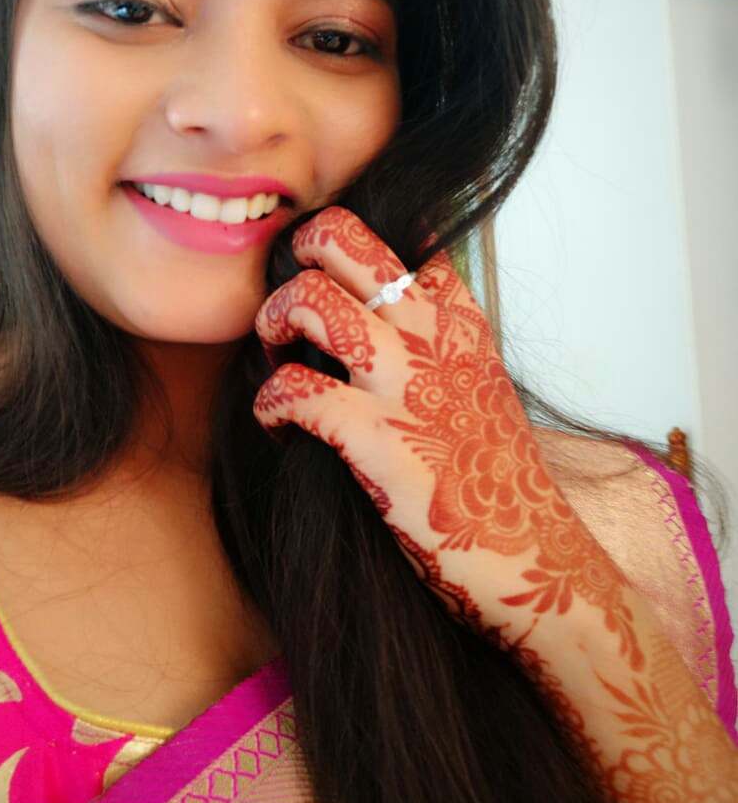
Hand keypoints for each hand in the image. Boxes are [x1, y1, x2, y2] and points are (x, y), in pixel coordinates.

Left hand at [253, 206, 640, 665]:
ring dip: (274, 320)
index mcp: (460, 324)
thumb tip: (382, 329)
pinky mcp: (376, 439)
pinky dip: (269, 403)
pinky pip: (294, 389)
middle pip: (344, 239)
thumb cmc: (499, 487)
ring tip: (273, 355)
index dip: (349, 251)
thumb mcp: (483, 390)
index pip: (402, 241)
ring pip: (311, 299)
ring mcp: (404, 385)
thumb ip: (443, 349)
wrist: (534, 563)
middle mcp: (432, 338)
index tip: (330, 284)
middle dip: (298, 253)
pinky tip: (276, 426)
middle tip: (288, 304)